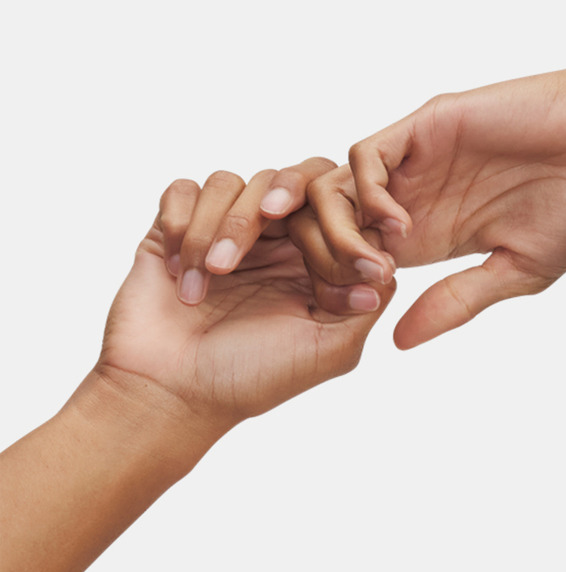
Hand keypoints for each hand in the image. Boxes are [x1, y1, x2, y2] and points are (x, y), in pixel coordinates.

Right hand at [95, 162, 395, 434]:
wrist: (172, 392)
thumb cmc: (250, 379)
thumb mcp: (326, 350)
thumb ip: (362, 305)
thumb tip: (388, 264)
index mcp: (314, 269)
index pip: (339, 211)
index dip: (338, 220)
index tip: (327, 253)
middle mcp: (274, 246)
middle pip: (292, 179)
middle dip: (283, 196)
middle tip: (274, 213)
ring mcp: (224, 233)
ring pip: (235, 182)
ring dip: (224, 226)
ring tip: (212, 277)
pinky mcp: (175, 228)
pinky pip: (185, 190)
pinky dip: (184, 224)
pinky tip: (184, 272)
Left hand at [306, 52, 565, 348]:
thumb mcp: (517, 273)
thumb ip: (457, 302)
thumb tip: (400, 343)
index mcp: (435, 234)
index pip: (363, 258)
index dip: (353, 286)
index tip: (374, 313)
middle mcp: (417, 195)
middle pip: (336, 223)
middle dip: (332, 259)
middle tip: (365, 288)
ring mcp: (417, 160)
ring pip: (338, 187)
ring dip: (343, 229)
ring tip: (376, 261)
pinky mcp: (425, 127)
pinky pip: (366, 155)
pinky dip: (367, 192)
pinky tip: (399, 225)